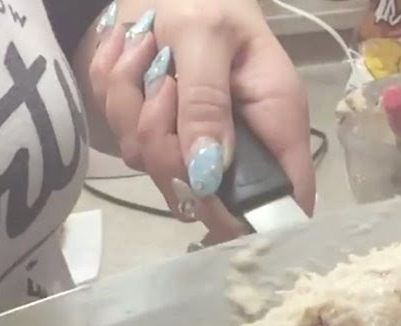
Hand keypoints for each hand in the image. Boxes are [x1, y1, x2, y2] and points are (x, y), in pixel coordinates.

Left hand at [87, 0, 315, 244]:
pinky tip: (130, 55)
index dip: (253, 215)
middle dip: (166, 146)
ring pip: (153, 165)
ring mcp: (191, 144)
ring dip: (133, 107)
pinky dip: (115, 93)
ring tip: (146, 53)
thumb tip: (207, 173)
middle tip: (163, 85)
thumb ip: (207, 102)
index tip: (207, 188)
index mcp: (275, 126)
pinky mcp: (155, 134)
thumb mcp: (208, 35)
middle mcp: (235, 147)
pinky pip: (123, 138)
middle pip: (202, 195)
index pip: (286, 201)